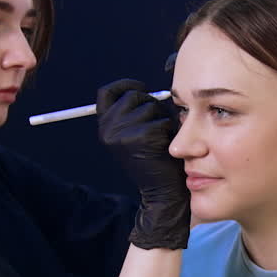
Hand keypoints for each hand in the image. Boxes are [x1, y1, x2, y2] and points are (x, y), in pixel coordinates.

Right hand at [97, 79, 188, 249]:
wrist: (162, 192)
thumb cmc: (156, 160)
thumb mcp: (135, 134)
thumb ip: (133, 113)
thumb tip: (144, 89)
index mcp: (105, 127)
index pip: (107, 92)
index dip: (124, 85)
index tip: (140, 88)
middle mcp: (109, 128)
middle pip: (135, 95)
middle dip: (152, 106)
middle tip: (157, 129)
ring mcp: (124, 132)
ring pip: (152, 107)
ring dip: (163, 119)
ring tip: (161, 140)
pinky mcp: (143, 137)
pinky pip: (164, 121)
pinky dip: (171, 130)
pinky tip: (166, 147)